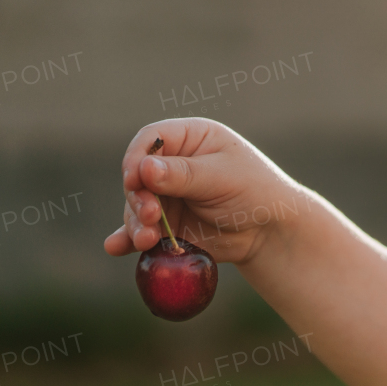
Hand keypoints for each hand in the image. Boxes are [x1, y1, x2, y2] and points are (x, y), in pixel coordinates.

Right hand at [103, 118, 307, 264]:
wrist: (270, 231)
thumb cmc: (256, 192)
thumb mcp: (223, 177)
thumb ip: (184, 174)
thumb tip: (144, 168)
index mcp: (191, 138)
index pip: (151, 139)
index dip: (137, 158)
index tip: (135, 179)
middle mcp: (172, 164)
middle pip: (137, 175)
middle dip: (138, 197)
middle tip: (150, 215)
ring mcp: (166, 195)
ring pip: (135, 205)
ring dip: (135, 223)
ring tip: (147, 240)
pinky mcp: (165, 224)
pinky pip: (139, 230)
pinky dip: (127, 239)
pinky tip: (116, 247)